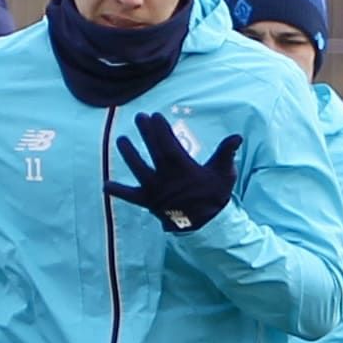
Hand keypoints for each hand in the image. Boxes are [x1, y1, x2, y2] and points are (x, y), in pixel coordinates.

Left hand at [106, 118, 244, 234]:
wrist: (206, 226)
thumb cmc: (214, 197)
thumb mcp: (224, 174)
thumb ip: (227, 153)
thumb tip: (236, 137)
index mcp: (183, 168)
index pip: (169, 143)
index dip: (160, 129)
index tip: (155, 116)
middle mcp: (166, 177)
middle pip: (153, 151)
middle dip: (145, 133)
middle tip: (138, 117)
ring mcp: (155, 190)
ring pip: (138, 169)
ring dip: (129, 154)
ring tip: (121, 140)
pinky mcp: (148, 203)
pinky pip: (131, 197)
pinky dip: (118, 191)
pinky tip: (105, 185)